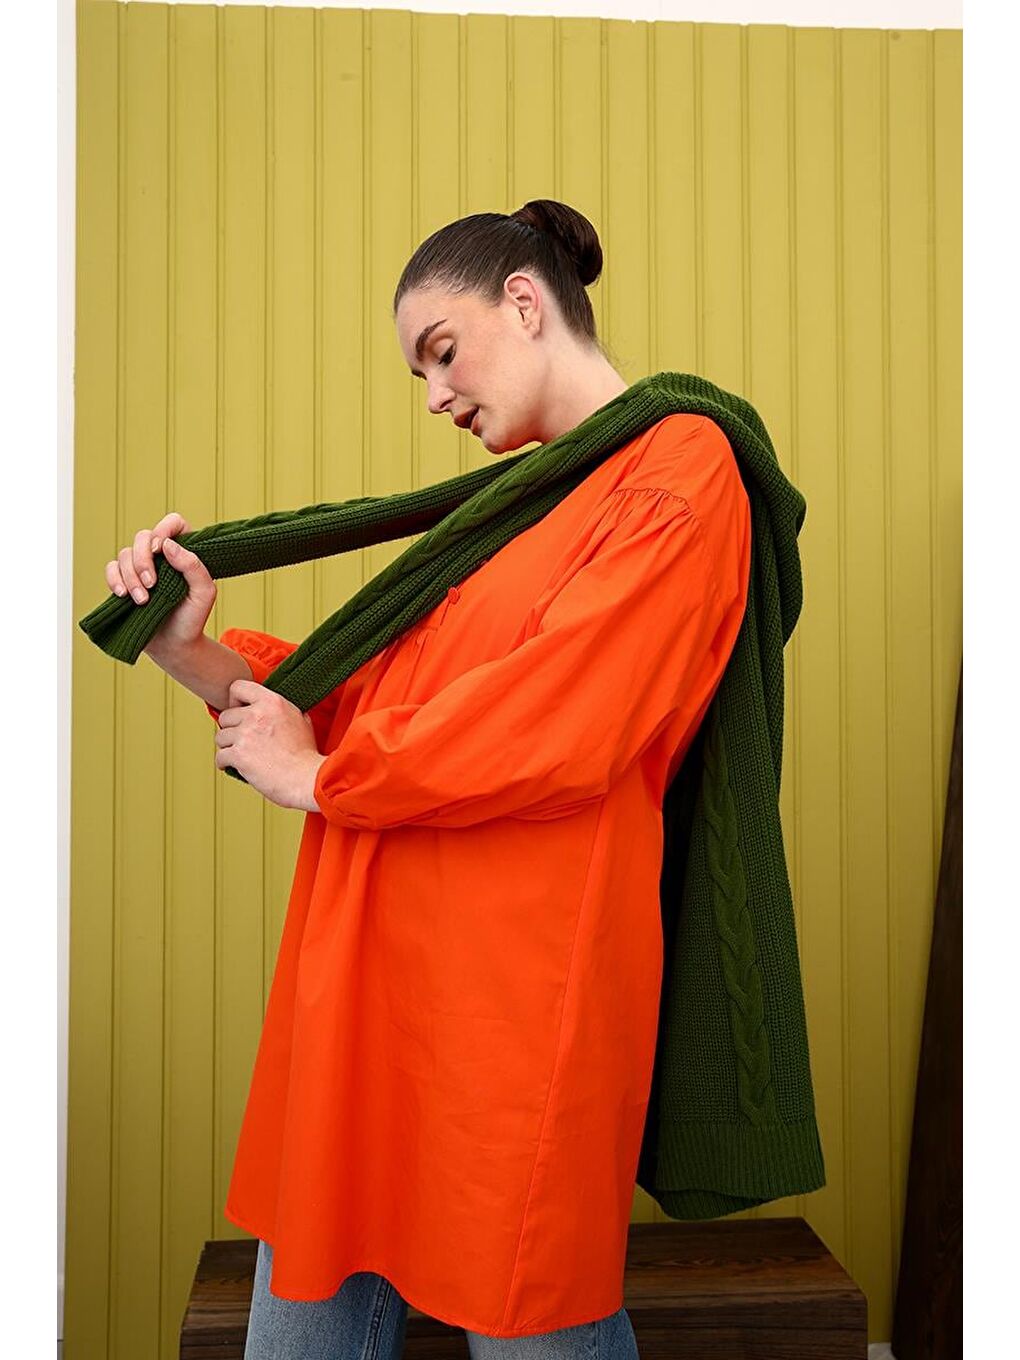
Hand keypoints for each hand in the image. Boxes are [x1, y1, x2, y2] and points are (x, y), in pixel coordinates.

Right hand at [104, 511, 217, 655]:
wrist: (175, 645)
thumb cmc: (192, 618)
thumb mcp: (204, 593)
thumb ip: (193, 566)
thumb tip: (168, 545)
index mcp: (183, 553)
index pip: (174, 523)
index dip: (164, 529)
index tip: (161, 550)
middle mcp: (161, 556)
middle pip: (143, 536)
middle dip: (143, 560)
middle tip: (152, 585)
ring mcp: (141, 568)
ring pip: (125, 554)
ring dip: (131, 577)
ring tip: (143, 600)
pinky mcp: (125, 581)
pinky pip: (111, 568)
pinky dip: (114, 579)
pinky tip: (123, 595)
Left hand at [212, 677, 326, 809]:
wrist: (306, 779)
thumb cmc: (306, 756)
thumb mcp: (302, 722)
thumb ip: (285, 711)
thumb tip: (279, 710)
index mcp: (272, 702)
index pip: (238, 687)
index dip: (235, 700)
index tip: (240, 711)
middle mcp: (257, 714)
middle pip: (225, 716)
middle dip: (231, 729)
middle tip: (242, 740)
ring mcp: (246, 734)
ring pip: (220, 737)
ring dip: (228, 747)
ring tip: (241, 755)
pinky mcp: (239, 755)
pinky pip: (220, 756)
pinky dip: (225, 763)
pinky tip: (235, 766)